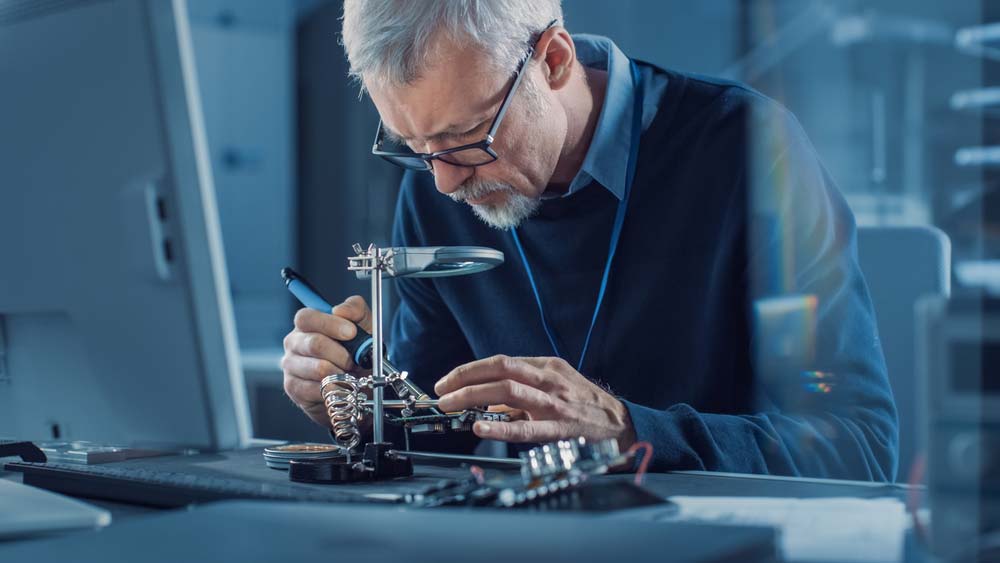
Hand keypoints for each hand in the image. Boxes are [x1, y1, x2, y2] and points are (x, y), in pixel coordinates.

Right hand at [281, 296, 371, 426]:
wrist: (359, 380)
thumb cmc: (356, 350)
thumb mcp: (363, 325)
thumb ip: (355, 309)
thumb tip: (340, 310)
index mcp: (306, 323)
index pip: (306, 318)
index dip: (330, 324)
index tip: (351, 332)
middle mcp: (294, 342)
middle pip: (313, 344)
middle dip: (342, 354)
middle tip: (353, 360)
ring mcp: (291, 366)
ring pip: (318, 369)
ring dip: (341, 373)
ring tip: (348, 374)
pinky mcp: (293, 388)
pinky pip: (316, 389)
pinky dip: (335, 388)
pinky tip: (340, 385)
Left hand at [434, 355, 636, 448]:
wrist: (620, 424)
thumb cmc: (585, 404)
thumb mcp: (554, 387)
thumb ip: (521, 393)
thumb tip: (488, 403)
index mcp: (546, 367)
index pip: (500, 361)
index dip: (470, 369)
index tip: (448, 380)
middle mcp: (549, 380)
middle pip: (501, 371)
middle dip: (466, 379)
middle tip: (443, 392)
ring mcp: (554, 403)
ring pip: (509, 392)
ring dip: (474, 397)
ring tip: (452, 406)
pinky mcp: (559, 427)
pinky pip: (525, 428)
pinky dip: (500, 427)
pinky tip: (482, 428)